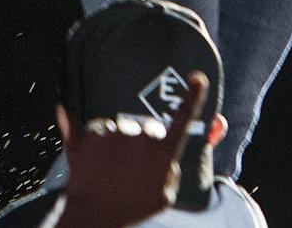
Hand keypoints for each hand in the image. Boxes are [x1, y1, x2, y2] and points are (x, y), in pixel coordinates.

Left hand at [59, 73, 206, 227]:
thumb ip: (171, 171)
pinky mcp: (93, 133)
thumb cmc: (132, 207)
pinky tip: (96, 161)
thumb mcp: (163, 196)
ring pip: (122, 129)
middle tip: (132, 167)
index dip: (192, 98)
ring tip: (112, 168)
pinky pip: (100, 129)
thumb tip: (171, 157)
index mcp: (162, 155)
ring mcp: (117, 135)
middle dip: (142, 142)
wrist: (94, 214)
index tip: (197, 77)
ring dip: (119, 142)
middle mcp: (141, 139)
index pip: (182, 121)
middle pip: (147, 128)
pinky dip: (98, 142)